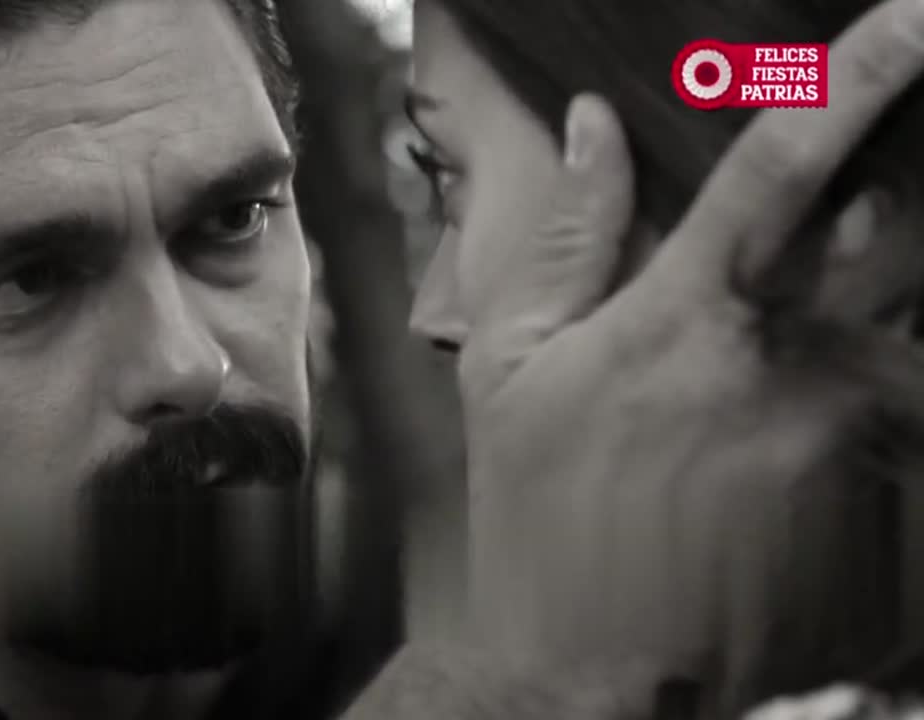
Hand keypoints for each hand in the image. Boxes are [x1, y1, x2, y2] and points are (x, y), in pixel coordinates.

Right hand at [458, 0, 923, 712]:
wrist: (594, 675)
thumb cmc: (540, 515)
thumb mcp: (513, 371)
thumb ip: (569, 238)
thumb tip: (594, 127)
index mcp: (690, 320)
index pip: (784, 165)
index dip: (859, 75)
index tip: (917, 16)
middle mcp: (799, 369)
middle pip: (895, 230)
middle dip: (881, 208)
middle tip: (802, 271)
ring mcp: (866, 443)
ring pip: (916, 328)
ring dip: (868, 325)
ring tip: (762, 405)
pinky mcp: (903, 508)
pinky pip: (917, 416)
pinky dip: (874, 412)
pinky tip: (789, 466)